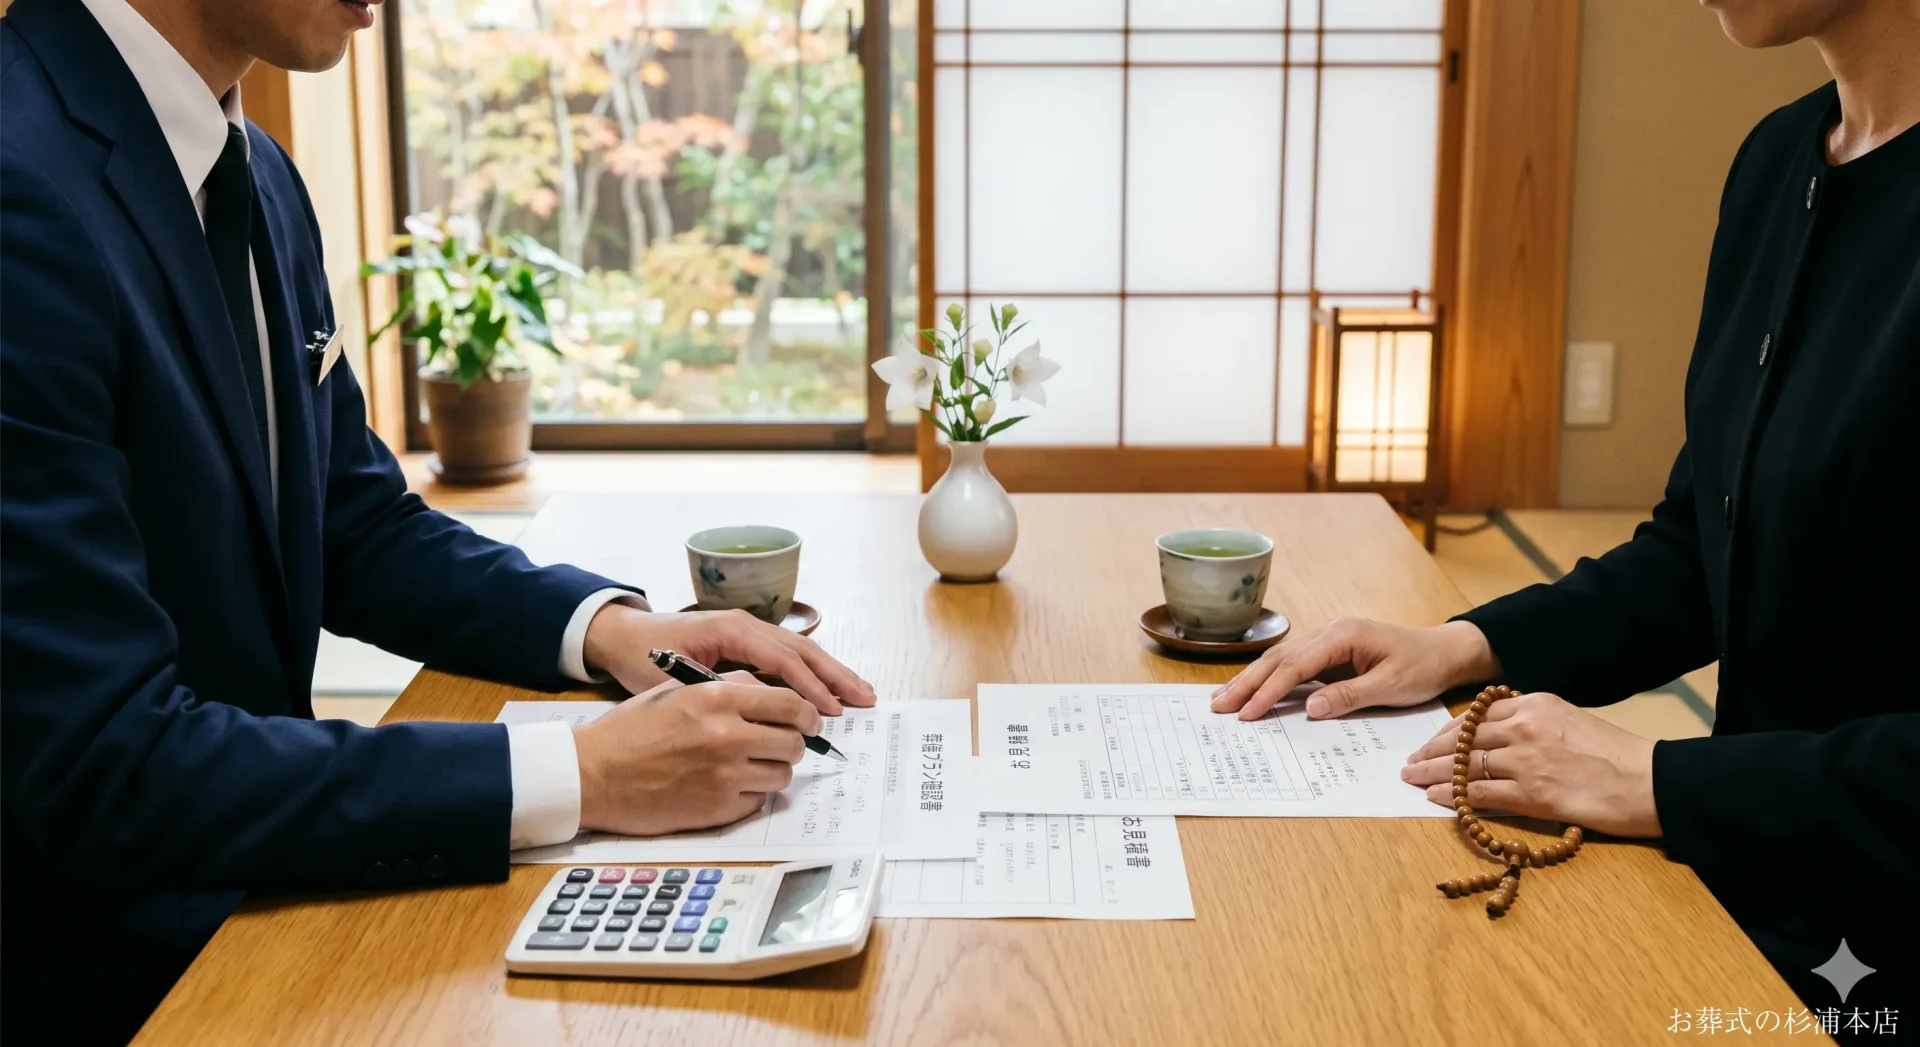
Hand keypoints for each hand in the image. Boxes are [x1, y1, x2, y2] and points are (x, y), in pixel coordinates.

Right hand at [573, 677, 822, 835]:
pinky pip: (759, 801)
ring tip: (749, 766)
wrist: (593, 773)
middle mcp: (728, 735)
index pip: (790, 703)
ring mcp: (725, 775)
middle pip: (794, 741)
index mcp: (718, 698)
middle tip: (781, 745)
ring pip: (782, 774)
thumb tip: (772, 695)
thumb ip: (728, 688)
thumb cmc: (631, 730)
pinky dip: (751, 795)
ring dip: (773, 770)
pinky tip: (727, 786)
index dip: (807, 714)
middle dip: (793, 743)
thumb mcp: (678, 690)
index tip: (810, 720)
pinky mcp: (718, 808)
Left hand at [583, 604, 875, 713]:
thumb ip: (714, 691)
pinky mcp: (748, 639)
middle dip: (835, 675)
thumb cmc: (641, 658)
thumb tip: (756, 712)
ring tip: (860, 692)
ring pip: (801, 650)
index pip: (782, 658)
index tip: (829, 711)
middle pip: (802, 649)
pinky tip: (830, 687)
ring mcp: (750, 628)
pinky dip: (813, 671)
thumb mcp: (673, 679)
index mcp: (731, 630)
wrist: (621, 634)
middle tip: (865, 699)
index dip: (809, 687)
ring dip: (832, 672)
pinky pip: (789, 655)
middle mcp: (747, 624)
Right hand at [1210, 618, 1499, 720]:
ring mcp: (1327, 640)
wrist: (1444, 651)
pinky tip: (1253, 691)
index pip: (1296, 666)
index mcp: (1343, 635)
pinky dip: (1271, 679)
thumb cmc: (1422, 666)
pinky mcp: (1330, 652)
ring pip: (1281, 660)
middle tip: (1218, 705)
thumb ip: (1350, 696)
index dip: (1269, 690)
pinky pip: (1294, 665)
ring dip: (1252, 680)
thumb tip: (1311, 708)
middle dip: (1247, 683)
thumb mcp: (1391, 686)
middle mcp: (1329, 632)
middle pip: (1279, 659)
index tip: (1247, 712)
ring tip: (1224, 699)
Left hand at [1400, 691, 1661, 837]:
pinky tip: (1436, 798)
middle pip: (1463, 739)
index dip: (1448, 731)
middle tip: (1410, 763)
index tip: (1431, 741)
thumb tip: (1498, 737)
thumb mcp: (1570, 720)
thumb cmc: (1615, 755)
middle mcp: (1525, 727)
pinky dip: (1453, 796)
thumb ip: (1533, 722)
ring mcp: (1525, 760)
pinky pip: (1478, 793)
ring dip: (1433, 774)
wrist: (1648, 781)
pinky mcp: (1531, 794)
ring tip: (1413, 780)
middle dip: (1431, 752)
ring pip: (1464, 766)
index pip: (1476, 715)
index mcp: (1535, 704)